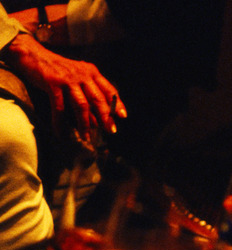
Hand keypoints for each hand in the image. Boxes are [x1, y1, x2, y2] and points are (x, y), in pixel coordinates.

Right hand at [4, 33, 126, 142]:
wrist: (32, 54)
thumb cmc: (57, 70)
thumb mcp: (77, 79)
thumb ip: (87, 96)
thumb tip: (96, 122)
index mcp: (91, 72)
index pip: (109, 89)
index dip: (117, 103)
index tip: (123, 117)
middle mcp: (83, 75)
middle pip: (98, 99)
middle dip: (105, 117)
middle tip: (110, 131)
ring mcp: (68, 79)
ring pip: (81, 106)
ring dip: (84, 123)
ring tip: (86, 137)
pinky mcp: (53, 84)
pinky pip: (59, 107)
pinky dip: (60, 122)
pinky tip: (61, 133)